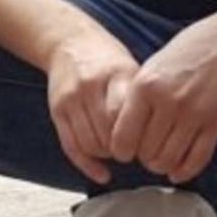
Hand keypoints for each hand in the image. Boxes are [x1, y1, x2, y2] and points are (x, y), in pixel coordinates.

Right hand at [46, 29, 139, 184]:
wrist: (69, 42)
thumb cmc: (106, 59)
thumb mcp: (131, 69)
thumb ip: (142, 99)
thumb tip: (159, 138)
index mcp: (115, 73)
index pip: (124, 115)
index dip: (137, 137)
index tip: (147, 145)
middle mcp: (90, 85)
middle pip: (107, 133)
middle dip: (123, 149)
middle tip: (133, 151)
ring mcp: (71, 98)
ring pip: (90, 144)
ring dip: (106, 155)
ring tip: (116, 151)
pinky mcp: (57, 110)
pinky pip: (71, 147)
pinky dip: (88, 165)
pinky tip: (102, 173)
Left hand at [108, 17, 216, 183]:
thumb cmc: (189, 52)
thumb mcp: (152, 67)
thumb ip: (136, 98)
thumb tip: (121, 134)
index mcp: (145, 86)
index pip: (122, 138)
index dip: (121, 151)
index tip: (125, 151)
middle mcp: (168, 101)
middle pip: (145, 153)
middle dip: (143, 158)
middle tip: (147, 153)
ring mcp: (194, 114)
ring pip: (168, 160)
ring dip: (163, 165)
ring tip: (162, 158)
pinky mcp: (215, 123)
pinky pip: (196, 160)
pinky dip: (185, 171)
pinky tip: (179, 170)